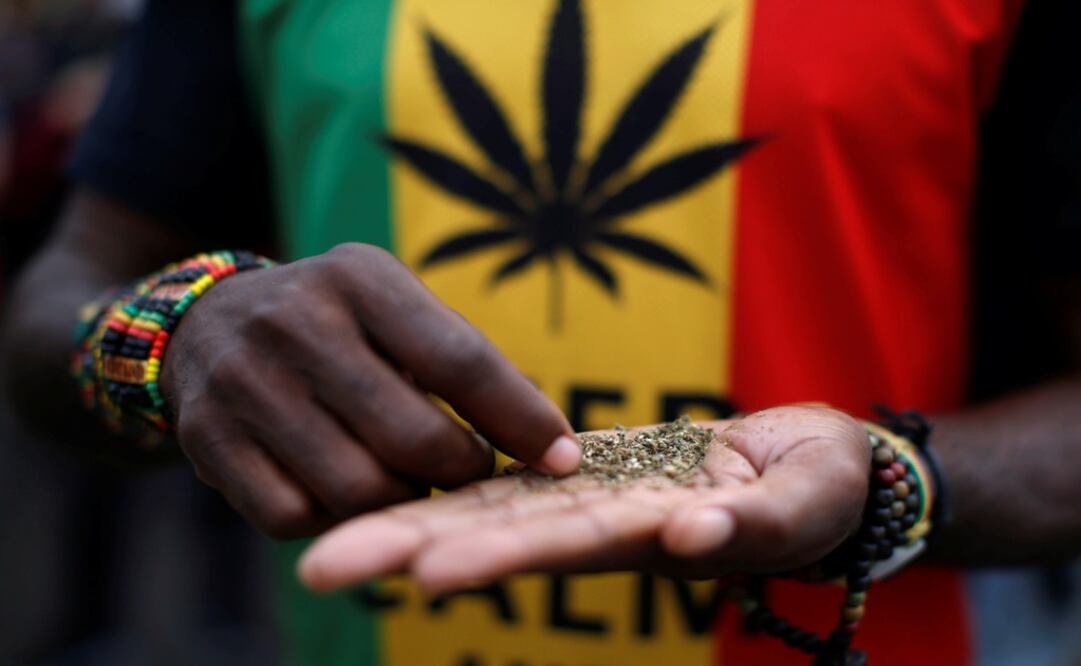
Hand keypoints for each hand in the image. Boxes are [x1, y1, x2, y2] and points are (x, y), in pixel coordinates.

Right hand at [160, 243, 577, 537]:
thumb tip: (548, 445)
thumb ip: (462, 360)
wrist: (206, 323)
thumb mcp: (394, 306)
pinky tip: (347, 490)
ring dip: (404, 500)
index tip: (563, 456)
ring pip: (358, 490)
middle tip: (472, 471)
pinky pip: (298, 517)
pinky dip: (338, 518)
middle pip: (413, 438)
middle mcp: (295, 323)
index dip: (521, 417)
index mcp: (359, 278)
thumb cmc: (337, 323)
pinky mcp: (207, 440)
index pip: (461, 359)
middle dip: (463, 472)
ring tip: (412, 478)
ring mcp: (243, 384)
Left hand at [297, 406, 870, 593]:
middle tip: (321, 566)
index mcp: (646, 538)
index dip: (493, 554)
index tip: (423, 569)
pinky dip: (455, 477)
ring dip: (409, 520)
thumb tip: (683, 542)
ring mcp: (587, 496)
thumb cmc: (821, 488)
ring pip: (486, 505)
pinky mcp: (586, 466)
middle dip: (410, 547)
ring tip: (325, 540)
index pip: (558, 548)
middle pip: (494, 534)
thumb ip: (747, 526)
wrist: (811, 463)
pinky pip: (511, 471)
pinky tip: (389, 477)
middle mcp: (599, 526)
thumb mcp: (800, 508)